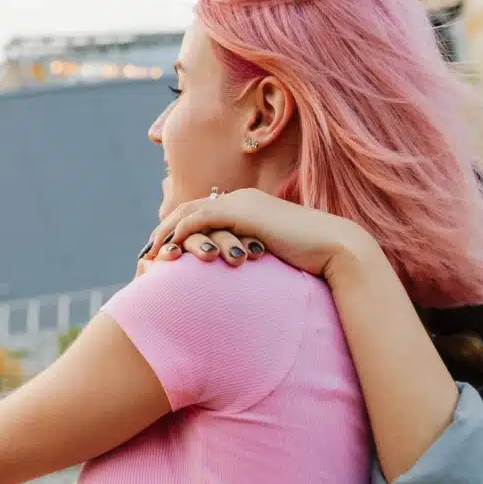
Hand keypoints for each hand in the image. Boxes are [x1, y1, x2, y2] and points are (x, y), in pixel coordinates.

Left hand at [140, 188, 374, 279]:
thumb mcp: (275, 262)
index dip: (179, 233)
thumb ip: (255, 262)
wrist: (336, 250)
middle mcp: (241, 201)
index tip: (162, 255)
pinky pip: (202, 219)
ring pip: (190, 213)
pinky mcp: (245, 212)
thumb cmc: (312, 263)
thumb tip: (244, 283)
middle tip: (146, 255)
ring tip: (151, 256)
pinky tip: (170, 252)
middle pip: (189, 211)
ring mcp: (243, 203)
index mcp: (248, 209)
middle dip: (165, 232)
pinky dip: (182, 233)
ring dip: (167, 233)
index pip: (203, 216)